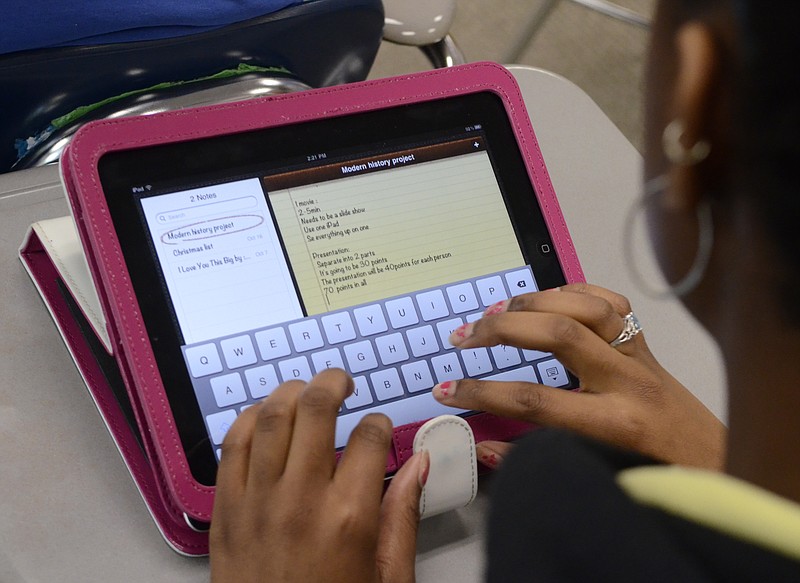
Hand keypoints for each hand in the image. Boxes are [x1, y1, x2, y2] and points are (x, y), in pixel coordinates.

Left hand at [210, 368, 428, 582]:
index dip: (380, 424)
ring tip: (305, 389)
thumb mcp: (387, 578)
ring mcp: (257, 502)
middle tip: (342, 380)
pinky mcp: (225, 511)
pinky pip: (230, 447)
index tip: (380, 428)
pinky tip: (262, 416)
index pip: (370, 438)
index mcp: (349, 517)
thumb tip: (420, 465)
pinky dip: (246, 420)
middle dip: (334, 383)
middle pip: (316, 409)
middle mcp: (301, 500)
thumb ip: (403, 516)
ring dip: (289, 392)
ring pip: (269, 417)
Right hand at [434, 283, 725, 469]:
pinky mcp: (644, 340)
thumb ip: (532, 461)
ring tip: (496, 311)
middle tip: (463, 336)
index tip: (447, 390)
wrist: (710, 460)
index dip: (482, 393)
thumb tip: (482, 447)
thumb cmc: (653, 473)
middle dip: (501, 330)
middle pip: (558, 334)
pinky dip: (572, 291)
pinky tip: (544, 299)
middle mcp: (627, 380)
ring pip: (587, 307)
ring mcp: (639, 354)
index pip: (534, 400)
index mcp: (613, 423)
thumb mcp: (594, 474)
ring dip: (534, 301)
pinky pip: (609, 301)